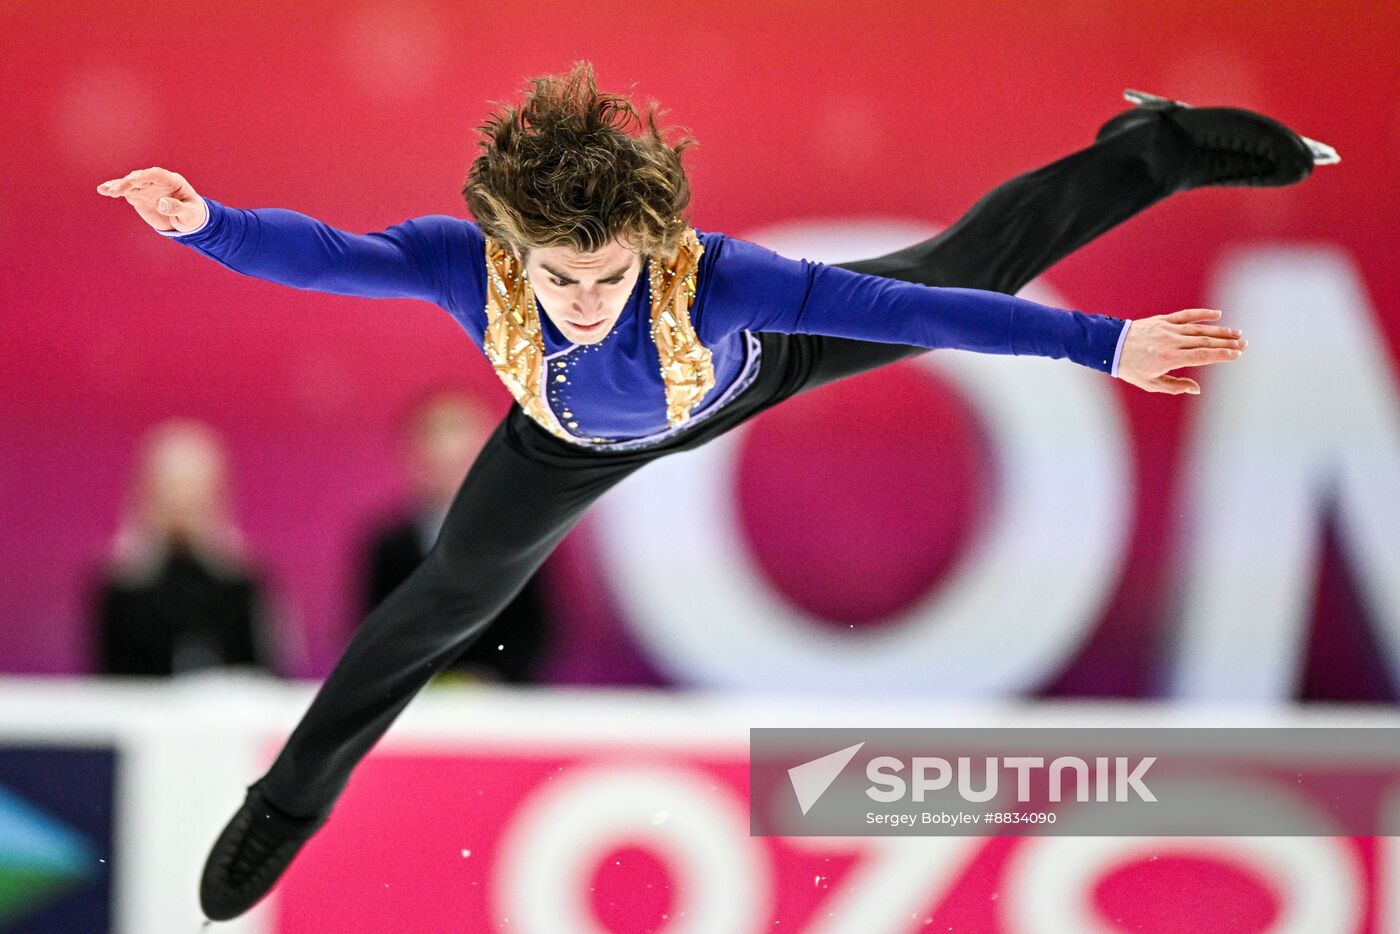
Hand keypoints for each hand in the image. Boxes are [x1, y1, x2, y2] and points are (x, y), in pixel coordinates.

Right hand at [96, 167, 207, 233]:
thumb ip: (178, 208)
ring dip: (118, 186)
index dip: (144, 176)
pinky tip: (102, 190)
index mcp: (173, 181)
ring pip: (130, 184)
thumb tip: (163, 204)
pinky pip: (125, 192)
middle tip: (116, 191)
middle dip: (128, 183)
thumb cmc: (192, 216)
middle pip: (140, 178)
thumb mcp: (191, 214)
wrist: (186, 222)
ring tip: (106, 191)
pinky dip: (114, 190)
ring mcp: (147, 188)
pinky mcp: (139, 196)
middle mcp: (157, 181)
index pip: (156, 174)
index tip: (132, 181)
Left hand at [1115, 308, 1245, 394]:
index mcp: (1169, 358)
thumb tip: (1196, 389)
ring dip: (1220, 331)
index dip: (1222, 355)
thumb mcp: (1150, 383)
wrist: (1109, 345)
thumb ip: (1175, 387)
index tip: (1237, 355)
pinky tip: (1217, 314)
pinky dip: (1202, 314)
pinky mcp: (1162, 320)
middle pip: (1205, 342)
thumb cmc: (1129, 368)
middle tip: (1244, 344)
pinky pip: (1186, 316)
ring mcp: (1167, 329)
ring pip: (1199, 328)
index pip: (1202, 356)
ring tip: (1236, 333)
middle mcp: (1171, 341)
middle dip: (1227, 343)